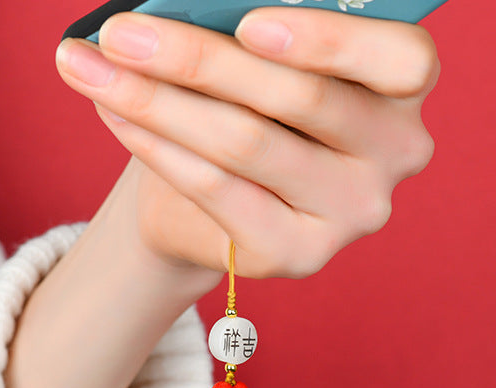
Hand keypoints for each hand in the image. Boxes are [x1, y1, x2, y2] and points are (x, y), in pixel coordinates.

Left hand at [56, 8, 438, 277]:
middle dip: (198, 57)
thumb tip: (179, 10)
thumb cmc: (247, 106)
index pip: (403, 60)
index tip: (246, 21)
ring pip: (248, 142)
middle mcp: (393, 157)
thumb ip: (252, 35)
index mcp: (403, 91)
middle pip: (302, 97)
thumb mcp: (261, 61)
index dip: (329, 40)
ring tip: (93, 67)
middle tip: (120, 32)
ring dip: (159, 100)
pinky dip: (159, 145)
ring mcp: (349, 215)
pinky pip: (218, 189)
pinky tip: (114, 112)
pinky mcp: (299, 254)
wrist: (216, 200)